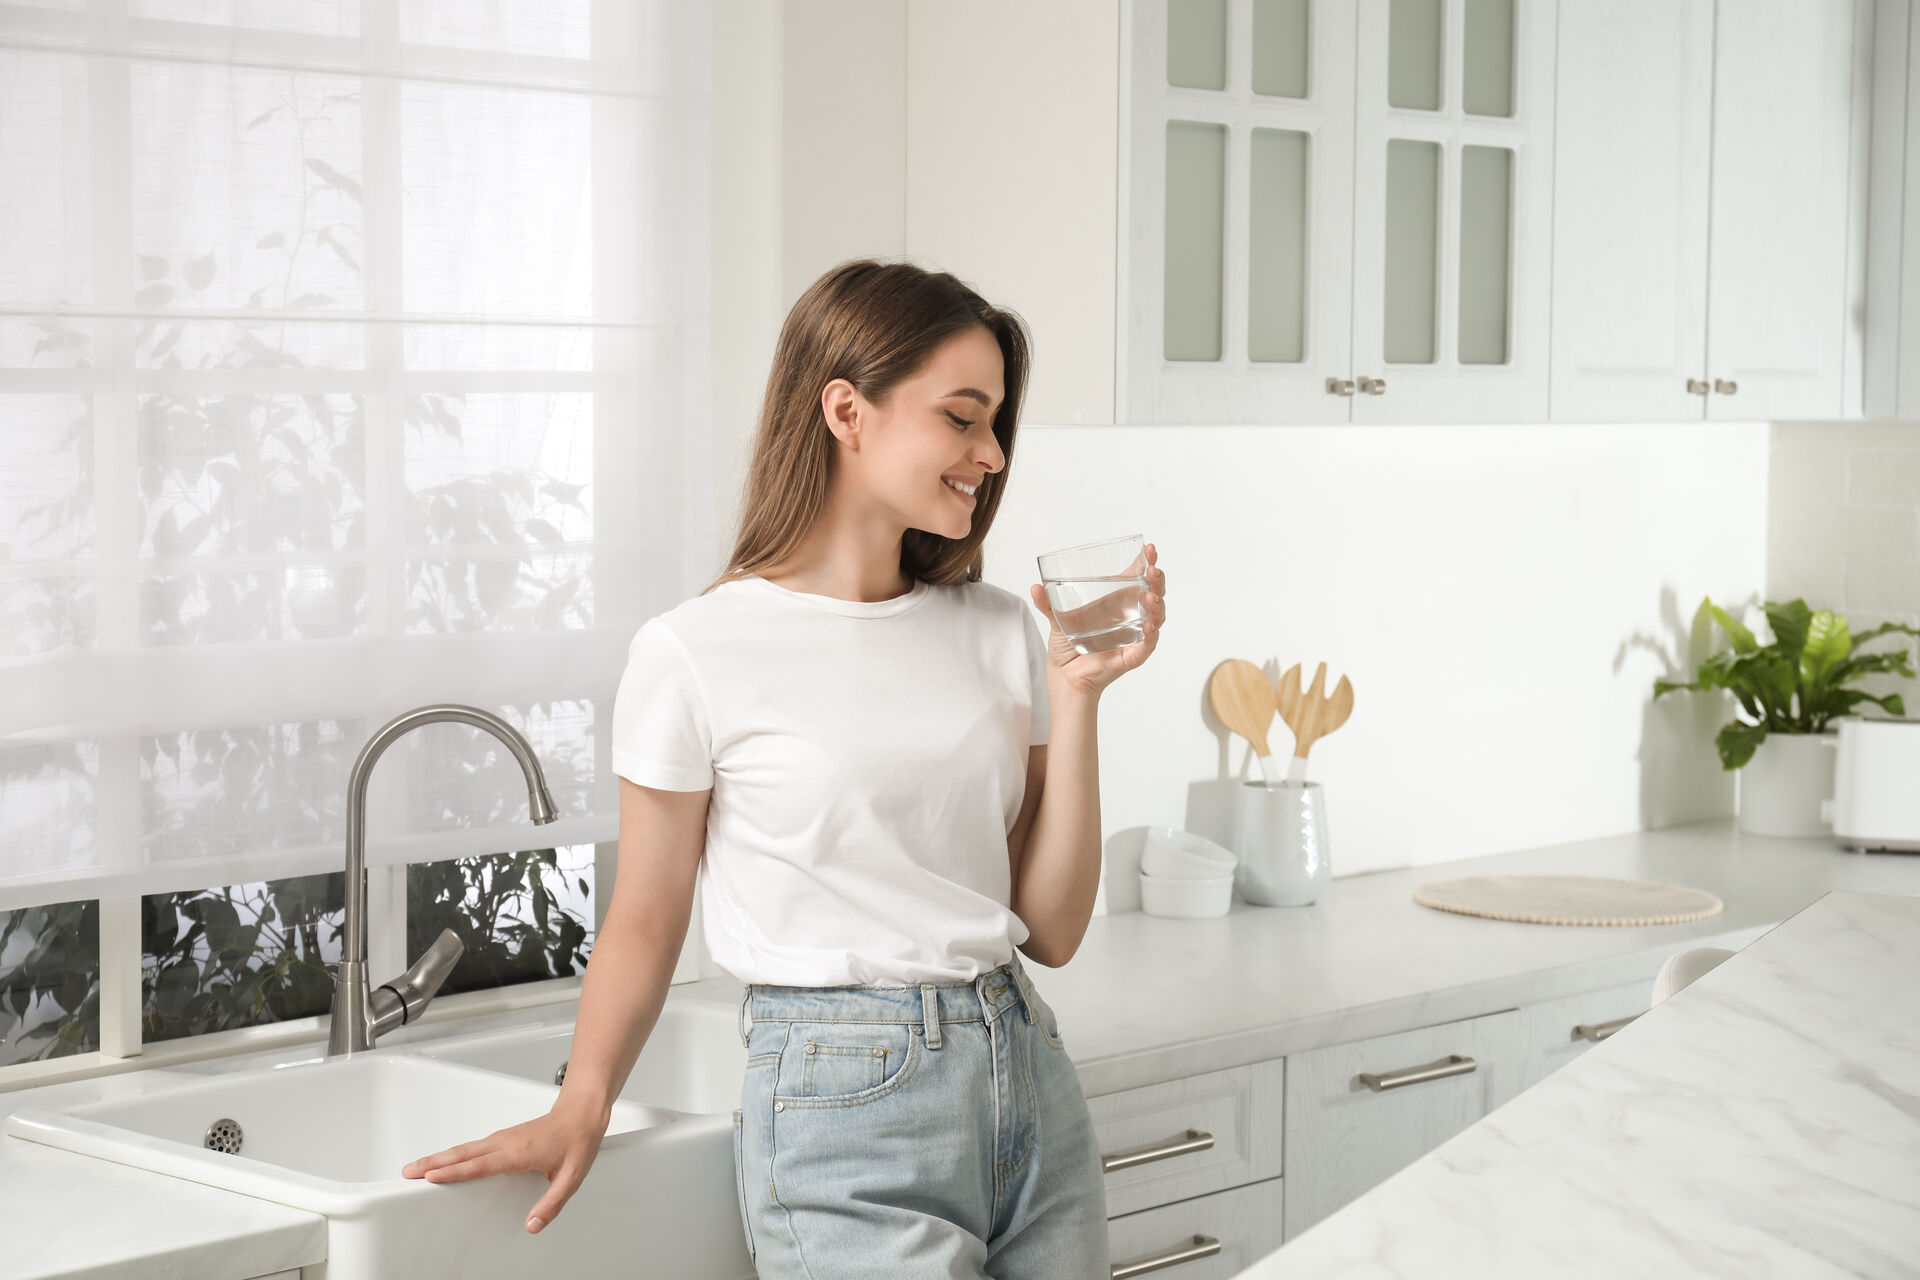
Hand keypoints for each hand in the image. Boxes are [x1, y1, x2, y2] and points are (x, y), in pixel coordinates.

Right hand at [400, 1099, 608, 1234]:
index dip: (454, 1171)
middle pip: (463, 1153)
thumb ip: (551, 1204)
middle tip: (408, 1172)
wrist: (582, 1113)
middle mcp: (506, 1142)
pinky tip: (446, 1160)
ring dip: (439, 1157)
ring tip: (417, 1167)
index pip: (480, 1165)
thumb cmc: (577, 1141)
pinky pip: (473, 1147)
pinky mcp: (504, 1137)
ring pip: (465, 1148)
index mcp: (519, 1153)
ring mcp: (503, 1138)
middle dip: (433, 1162)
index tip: (432, 1176)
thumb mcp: (572, 1178)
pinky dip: (454, 1153)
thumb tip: (533, 1225)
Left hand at [1030, 542, 1165, 697]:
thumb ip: (1047, 604)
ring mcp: (1133, 636)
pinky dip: (1151, 636)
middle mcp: (1130, 617)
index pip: (1138, 579)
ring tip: (1150, 596)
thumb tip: (1036, 587)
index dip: (1147, 563)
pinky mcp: (1131, 656)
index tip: (1149, 549)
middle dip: (1157, 580)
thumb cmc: (1067, 646)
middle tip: (1152, 570)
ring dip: (1157, 606)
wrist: (1064, 675)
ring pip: (1156, 618)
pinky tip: (1150, 626)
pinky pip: (1147, 646)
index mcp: (1116, 603)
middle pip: (1154, 594)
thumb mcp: (1056, 620)